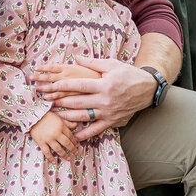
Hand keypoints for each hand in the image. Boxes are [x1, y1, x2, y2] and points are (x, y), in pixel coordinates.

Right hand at [29, 110, 78, 160]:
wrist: (33, 116)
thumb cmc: (46, 116)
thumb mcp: (58, 117)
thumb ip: (67, 122)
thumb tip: (76, 125)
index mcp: (61, 126)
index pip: (70, 136)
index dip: (74, 141)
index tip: (77, 145)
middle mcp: (56, 133)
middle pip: (67, 144)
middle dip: (72, 149)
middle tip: (76, 153)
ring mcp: (48, 139)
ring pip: (58, 149)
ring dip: (64, 155)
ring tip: (68, 159)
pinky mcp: (41, 142)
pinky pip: (47, 152)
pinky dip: (50, 158)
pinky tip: (54, 162)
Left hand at [34, 57, 157, 139]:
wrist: (148, 89)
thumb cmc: (128, 74)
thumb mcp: (112, 64)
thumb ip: (93, 63)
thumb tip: (76, 59)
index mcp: (104, 85)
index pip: (79, 86)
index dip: (64, 86)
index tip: (51, 86)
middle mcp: (106, 100)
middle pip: (78, 102)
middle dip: (61, 101)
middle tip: (47, 100)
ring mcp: (109, 113)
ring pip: (84, 117)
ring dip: (68, 116)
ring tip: (55, 114)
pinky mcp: (113, 121)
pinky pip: (96, 130)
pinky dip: (85, 134)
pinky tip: (74, 136)